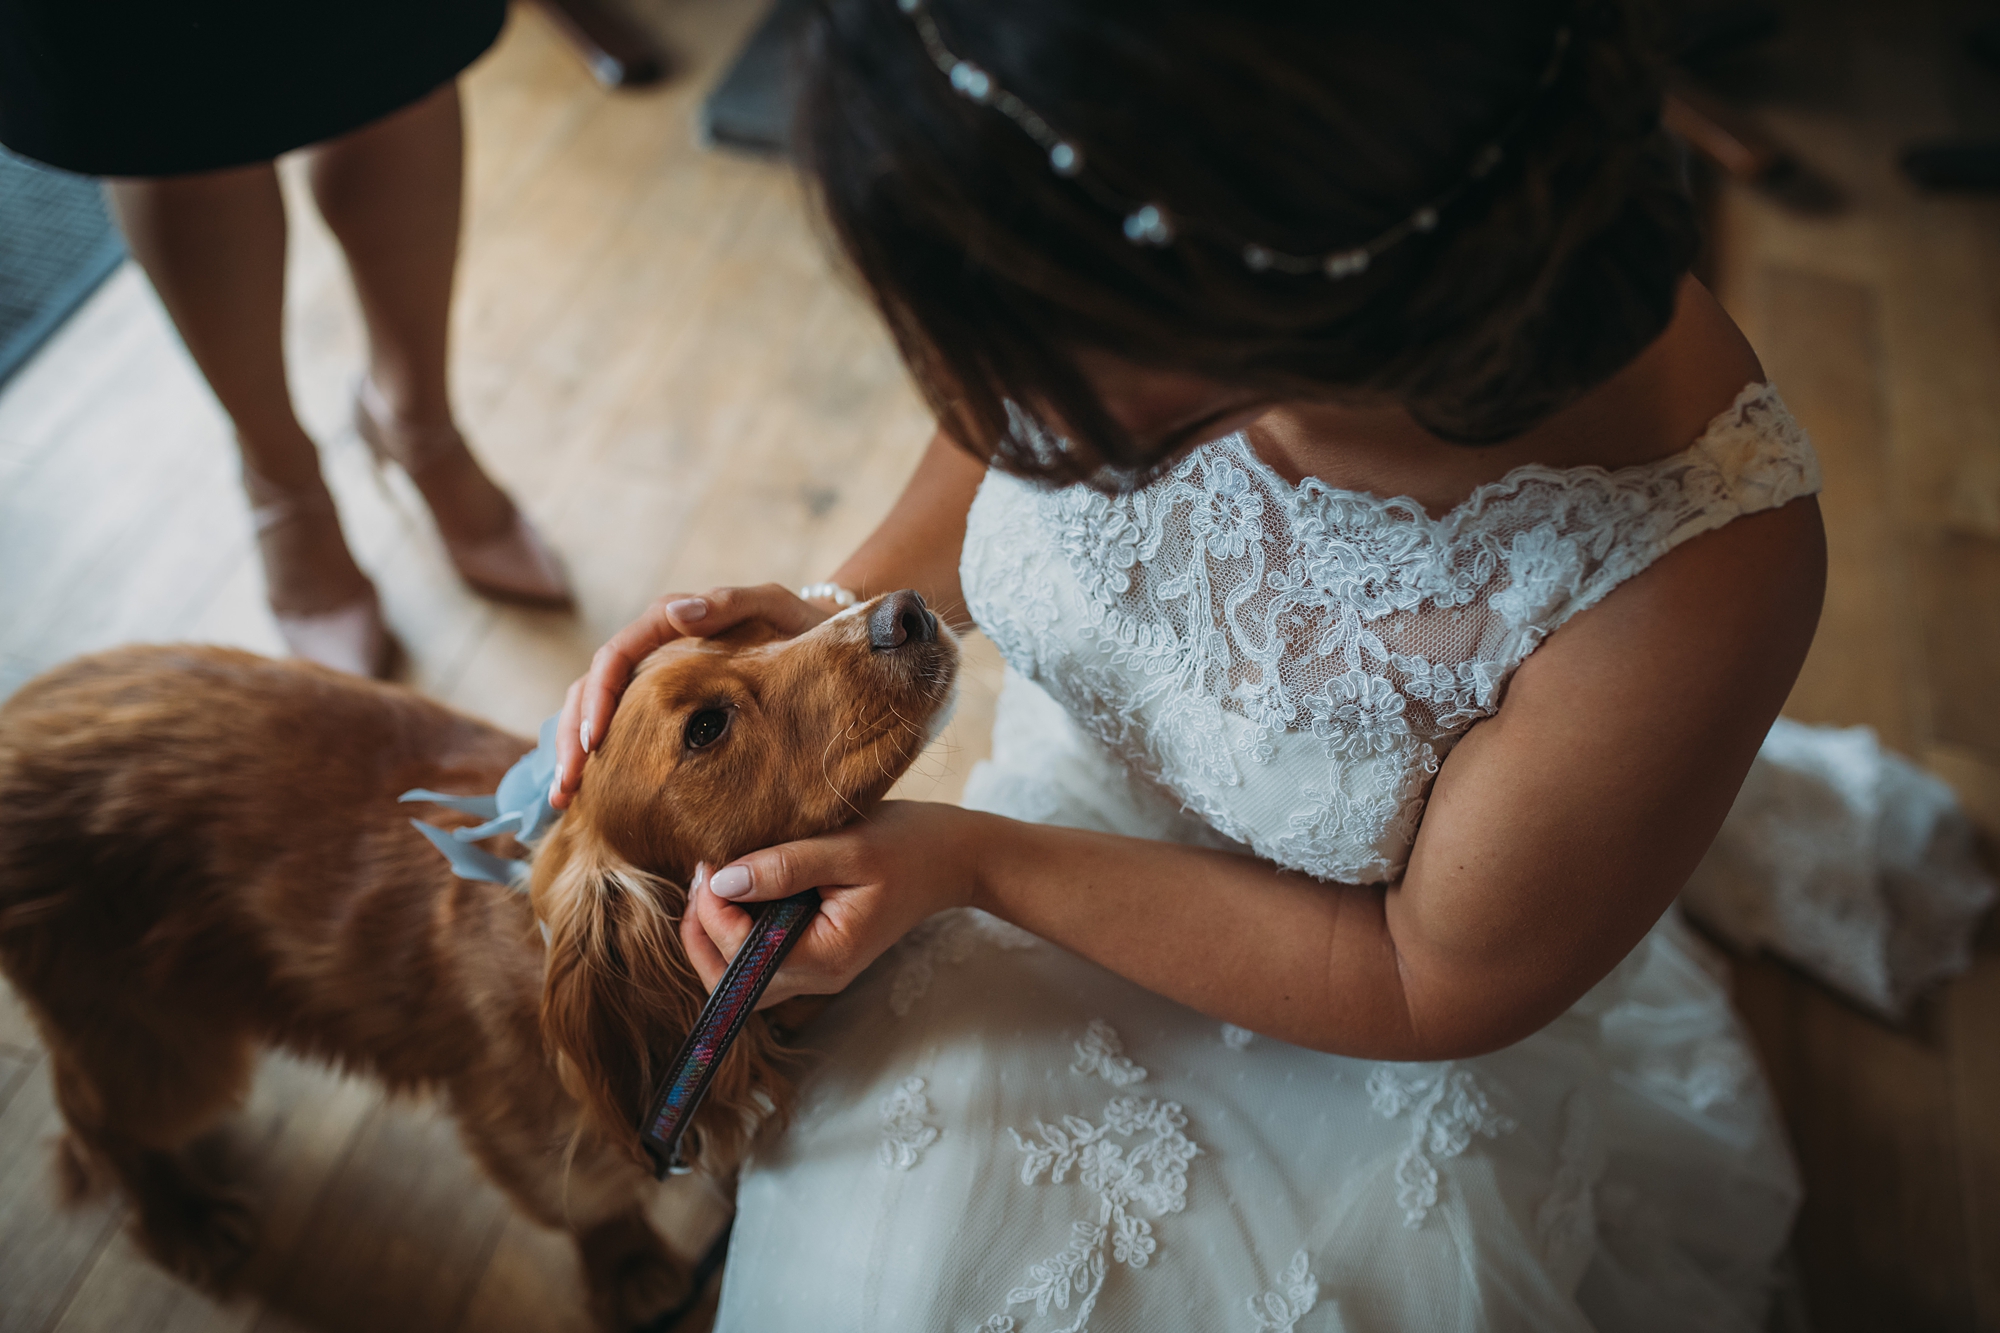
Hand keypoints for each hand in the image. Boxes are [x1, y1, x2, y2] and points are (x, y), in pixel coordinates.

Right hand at [552, 583, 833, 808]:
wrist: (819, 642)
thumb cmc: (799, 624)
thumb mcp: (771, 605)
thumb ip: (729, 603)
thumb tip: (678, 611)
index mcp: (666, 622)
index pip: (614, 657)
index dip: (597, 698)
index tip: (593, 742)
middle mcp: (650, 650)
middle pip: (591, 688)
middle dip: (572, 737)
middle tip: (567, 786)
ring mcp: (652, 681)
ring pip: (593, 711)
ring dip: (573, 752)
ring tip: (566, 799)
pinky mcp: (661, 708)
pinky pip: (618, 730)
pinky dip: (598, 760)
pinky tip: (588, 797)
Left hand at [679, 802, 992, 1006]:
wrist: (955, 857)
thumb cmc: (909, 845)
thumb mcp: (849, 847)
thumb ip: (786, 866)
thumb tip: (722, 880)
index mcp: (829, 955)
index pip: (744, 956)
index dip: (714, 913)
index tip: (711, 862)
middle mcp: (820, 975)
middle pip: (733, 984)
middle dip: (702, 934)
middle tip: (701, 877)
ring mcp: (818, 969)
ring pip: (741, 979)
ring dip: (714, 937)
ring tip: (712, 882)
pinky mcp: (816, 952)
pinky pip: (760, 960)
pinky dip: (736, 933)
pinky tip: (735, 890)